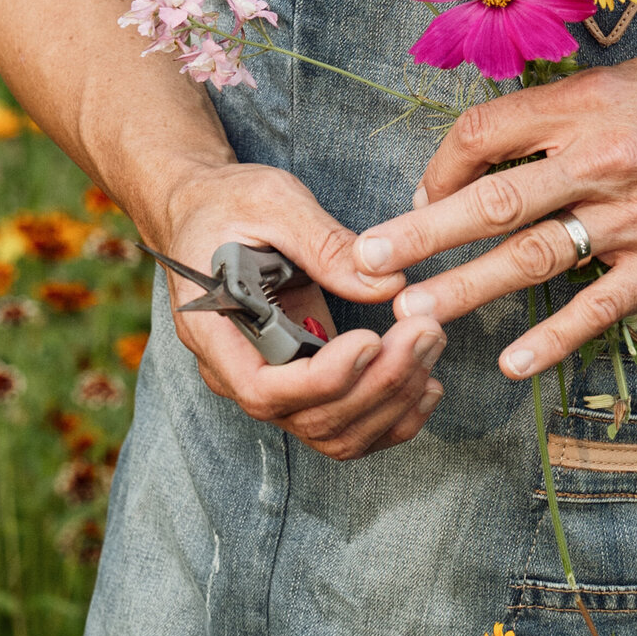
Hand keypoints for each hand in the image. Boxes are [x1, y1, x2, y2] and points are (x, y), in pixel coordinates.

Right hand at [159, 160, 447, 459]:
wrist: (205, 212)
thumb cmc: (229, 202)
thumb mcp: (272, 202)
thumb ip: (324, 243)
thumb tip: (387, 282)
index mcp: (214, 330)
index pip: (263, 389)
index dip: (323, 378)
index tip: (371, 339)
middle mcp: (236, 373)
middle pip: (309, 417)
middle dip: (377, 384)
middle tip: (426, 331)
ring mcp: (269, 385)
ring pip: (333, 433)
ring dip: (392, 403)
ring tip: (430, 346)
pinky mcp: (298, 384)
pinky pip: (344, 425)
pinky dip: (390, 416)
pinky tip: (426, 384)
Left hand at [351, 46, 636, 377]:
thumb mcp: (620, 79)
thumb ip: (555, 112)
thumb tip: (487, 147)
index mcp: (581, 107)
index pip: (483, 134)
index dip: (438, 164)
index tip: (418, 191)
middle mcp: (599, 161)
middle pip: (493, 200)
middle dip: (421, 232)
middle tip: (366, 260)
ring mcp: (632, 218)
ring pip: (534, 257)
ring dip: (467, 287)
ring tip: (414, 312)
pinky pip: (599, 305)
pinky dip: (554, 337)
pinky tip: (512, 362)